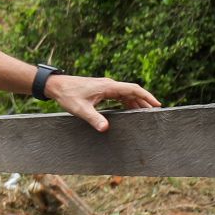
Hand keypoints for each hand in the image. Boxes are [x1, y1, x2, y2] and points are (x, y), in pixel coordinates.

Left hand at [45, 75, 161, 131]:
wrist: (56, 85)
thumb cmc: (68, 95)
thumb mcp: (81, 109)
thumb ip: (94, 118)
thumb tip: (106, 128)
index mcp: (108, 86)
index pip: (133, 89)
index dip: (146, 96)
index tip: (157, 104)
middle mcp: (109, 85)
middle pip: (132, 91)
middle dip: (144, 100)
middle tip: (155, 112)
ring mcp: (105, 87)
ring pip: (126, 93)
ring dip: (136, 101)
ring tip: (145, 112)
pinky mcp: (101, 90)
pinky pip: (118, 95)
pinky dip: (126, 101)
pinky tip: (129, 109)